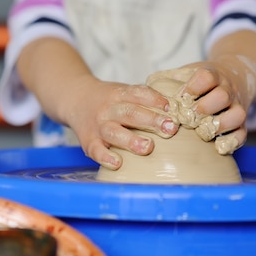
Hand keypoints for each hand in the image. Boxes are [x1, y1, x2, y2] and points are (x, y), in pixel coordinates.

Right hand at [63, 76, 178, 168]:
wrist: (76, 99)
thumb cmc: (110, 100)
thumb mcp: (125, 92)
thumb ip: (145, 101)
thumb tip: (179, 111)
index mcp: (120, 94)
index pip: (139, 94)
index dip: (155, 100)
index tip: (171, 108)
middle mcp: (109, 109)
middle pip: (130, 113)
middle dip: (151, 121)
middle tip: (170, 128)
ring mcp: (99, 126)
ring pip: (114, 132)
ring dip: (131, 140)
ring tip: (148, 147)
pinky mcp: (89, 142)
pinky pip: (97, 150)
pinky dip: (106, 157)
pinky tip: (118, 163)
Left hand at [151, 60, 249, 154]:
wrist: (236, 77)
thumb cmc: (202, 81)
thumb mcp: (187, 73)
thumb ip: (167, 79)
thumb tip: (145, 87)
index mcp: (214, 75)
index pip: (207, 77)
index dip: (192, 88)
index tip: (181, 98)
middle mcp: (228, 90)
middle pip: (222, 96)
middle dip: (203, 108)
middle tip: (188, 118)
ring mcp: (237, 107)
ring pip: (237, 115)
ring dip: (218, 125)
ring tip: (202, 132)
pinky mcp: (242, 124)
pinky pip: (242, 134)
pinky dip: (232, 142)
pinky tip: (217, 147)